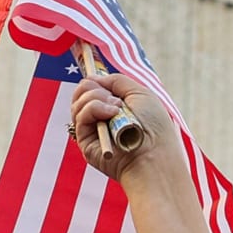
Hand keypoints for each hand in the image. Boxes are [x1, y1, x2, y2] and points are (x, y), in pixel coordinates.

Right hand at [68, 67, 183, 183]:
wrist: (154, 154)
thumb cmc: (154, 126)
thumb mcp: (140, 93)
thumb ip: (117, 81)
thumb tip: (93, 78)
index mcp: (114, 108)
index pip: (93, 88)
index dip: (97, 82)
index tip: (107, 84)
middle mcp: (101, 119)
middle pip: (82, 92)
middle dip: (96, 89)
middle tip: (116, 100)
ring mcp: (92, 130)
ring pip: (78, 102)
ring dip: (97, 98)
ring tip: (117, 109)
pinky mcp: (85, 141)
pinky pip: (80, 115)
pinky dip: (94, 108)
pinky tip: (111, 114)